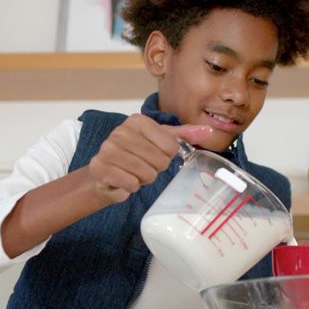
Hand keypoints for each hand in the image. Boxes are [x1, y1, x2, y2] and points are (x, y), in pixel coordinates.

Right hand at [87, 115, 212, 202]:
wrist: (105, 174)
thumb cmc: (135, 156)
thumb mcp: (160, 141)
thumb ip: (184, 135)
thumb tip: (208, 131)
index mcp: (137, 121)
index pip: (171, 146)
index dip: (166, 157)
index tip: (154, 155)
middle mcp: (120, 132)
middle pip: (159, 161)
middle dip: (154, 169)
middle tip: (142, 166)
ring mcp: (107, 149)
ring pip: (146, 174)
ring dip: (142, 179)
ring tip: (132, 173)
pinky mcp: (100, 168)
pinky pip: (130, 184)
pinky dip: (130, 188)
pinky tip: (122, 181)